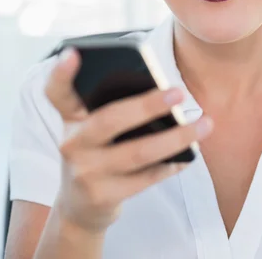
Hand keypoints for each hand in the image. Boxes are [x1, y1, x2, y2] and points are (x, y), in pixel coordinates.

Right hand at [45, 48, 212, 233]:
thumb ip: (112, 108)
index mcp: (70, 118)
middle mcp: (72, 143)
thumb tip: (164, 92)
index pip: (57, 92)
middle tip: (180, 93)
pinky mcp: (102, 197)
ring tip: (205, 124)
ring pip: (137, 152)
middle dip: (147, 106)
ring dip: (176, 137)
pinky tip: (190, 153)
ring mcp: (85, 173)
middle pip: (110, 119)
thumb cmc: (96, 152)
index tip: (73, 53)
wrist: (79, 208)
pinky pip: (146, 178)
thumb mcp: (92, 129)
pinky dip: (171, 164)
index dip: (61, 73)